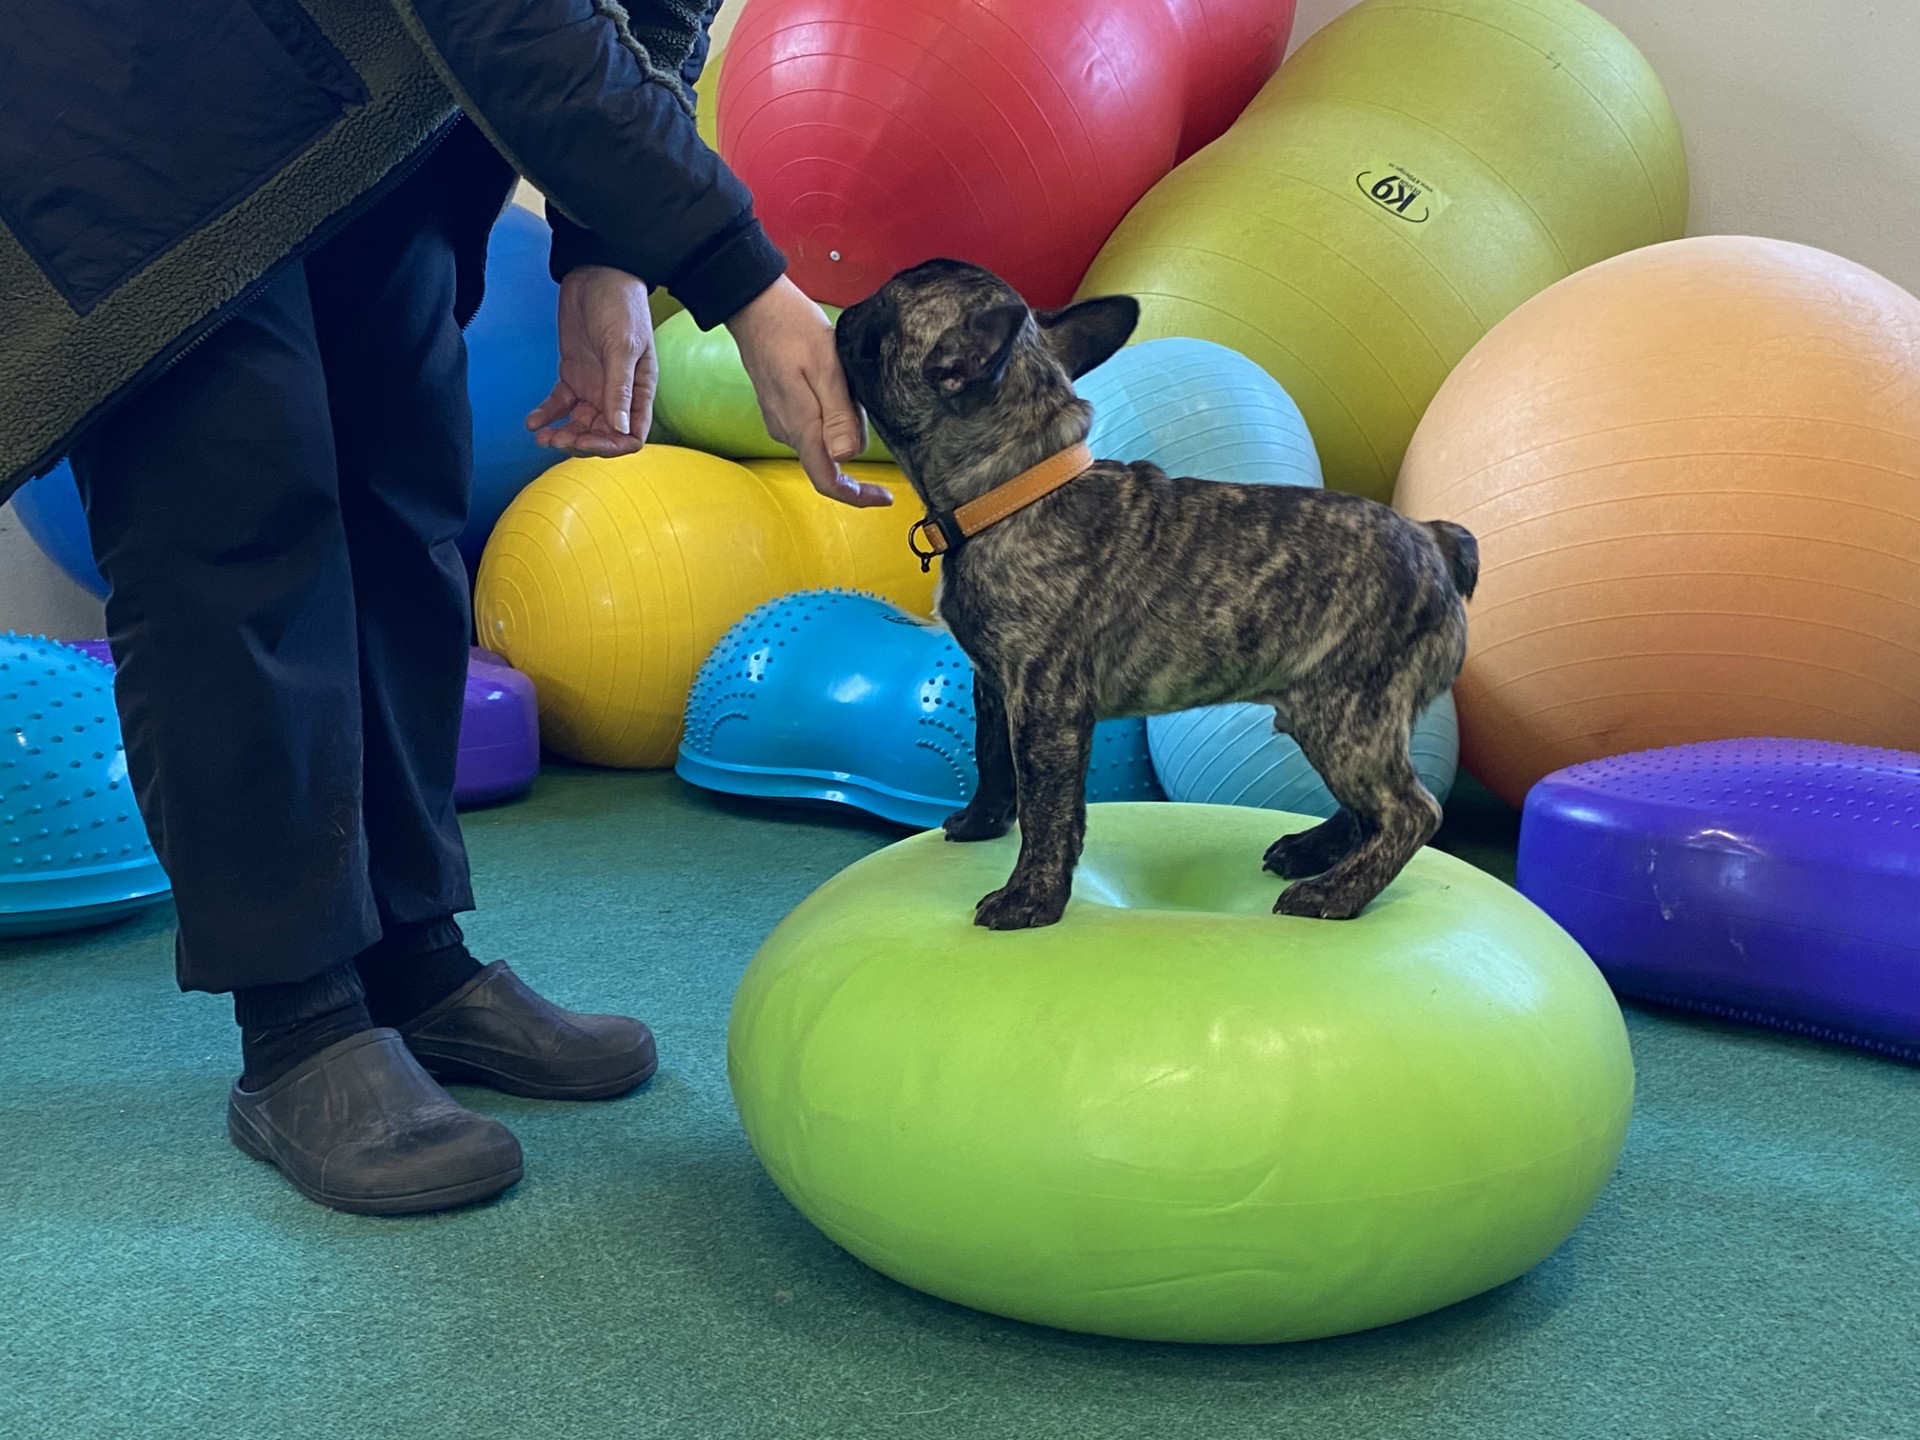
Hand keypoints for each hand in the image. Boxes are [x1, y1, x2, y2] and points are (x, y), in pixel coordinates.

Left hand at [527, 265, 655, 455]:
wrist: (596, 274)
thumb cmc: (621, 306)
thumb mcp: (623, 347)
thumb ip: (619, 388)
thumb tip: (620, 428)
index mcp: (639, 390)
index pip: (631, 434)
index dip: (610, 445)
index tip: (586, 440)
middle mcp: (617, 393)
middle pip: (602, 434)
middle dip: (580, 442)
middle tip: (557, 440)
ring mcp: (594, 385)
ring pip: (579, 424)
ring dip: (562, 434)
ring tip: (542, 437)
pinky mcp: (573, 375)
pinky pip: (560, 404)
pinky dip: (547, 415)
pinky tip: (533, 423)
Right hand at [728, 276, 890, 507]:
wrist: (754, 306)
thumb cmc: (792, 329)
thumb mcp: (826, 366)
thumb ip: (838, 414)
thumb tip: (846, 457)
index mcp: (801, 426)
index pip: (828, 480)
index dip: (857, 496)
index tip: (885, 498)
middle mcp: (787, 431)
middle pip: (831, 460)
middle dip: (855, 440)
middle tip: (862, 397)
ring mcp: (781, 421)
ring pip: (823, 441)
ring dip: (843, 423)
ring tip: (846, 382)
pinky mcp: (780, 408)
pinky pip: (812, 425)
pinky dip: (830, 413)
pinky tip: (832, 382)